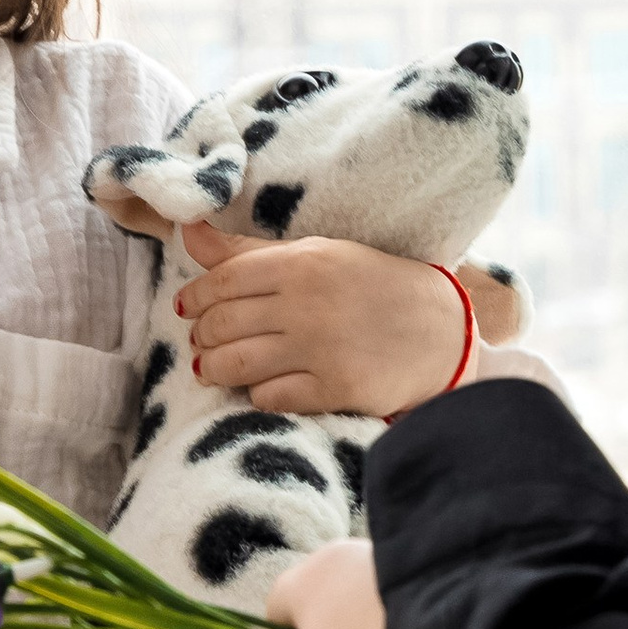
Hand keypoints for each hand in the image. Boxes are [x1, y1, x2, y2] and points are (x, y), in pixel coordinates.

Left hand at [176, 226, 479, 413]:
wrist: (440, 328)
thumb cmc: (370, 285)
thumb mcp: (317, 254)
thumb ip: (248, 251)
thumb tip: (187, 231)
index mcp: (303, 262)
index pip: (224, 280)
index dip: (196, 297)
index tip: (187, 308)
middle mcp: (307, 303)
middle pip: (223, 324)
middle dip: (201, 336)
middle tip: (201, 342)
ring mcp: (321, 348)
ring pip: (236, 364)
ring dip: (213, 369)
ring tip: (212, 368)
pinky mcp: (335, 388)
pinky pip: (270, 397)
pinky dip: (255, 394)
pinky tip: (260, 386)